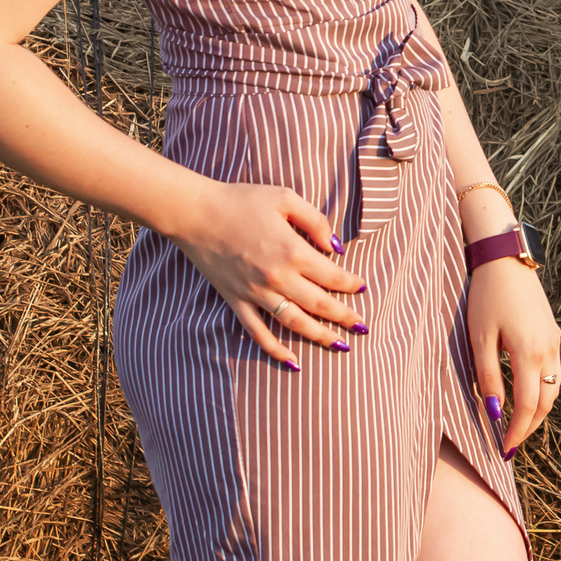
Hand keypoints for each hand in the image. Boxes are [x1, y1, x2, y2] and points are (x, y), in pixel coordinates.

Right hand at [162, 180, 365, 367]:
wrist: (196, 213)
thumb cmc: (242, 201)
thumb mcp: (285, 198)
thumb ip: (315, 221)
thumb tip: (335, 247)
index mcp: (292, 251)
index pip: (332, 276)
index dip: (352, 285)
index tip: (363, 288)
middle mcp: (277, 278)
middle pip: (319, 305)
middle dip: (345, 317)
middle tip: (363, 327)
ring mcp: (255, 293)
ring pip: (295, 323)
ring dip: (320, 337)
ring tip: (340, 346)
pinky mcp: (236, 301)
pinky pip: (258, 332)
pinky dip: (276, 349)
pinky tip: (294, 362)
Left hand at [467, 257, 560, 458]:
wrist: (506, 259)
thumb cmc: (487, 296)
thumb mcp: (480, 338)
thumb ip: (488, 376)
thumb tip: (493, 411)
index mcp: (530, 352)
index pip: (529, 405)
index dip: (517, 432)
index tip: (504, 450)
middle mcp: (549, 350)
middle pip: (547, 402)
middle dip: (530, 427)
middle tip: (511, 445)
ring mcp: (554, 341)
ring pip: (554, 388)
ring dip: (538, 410)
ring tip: (518, 425)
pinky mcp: (553, 333)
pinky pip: (553, 371)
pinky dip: (543, 390)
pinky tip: (526, 394)